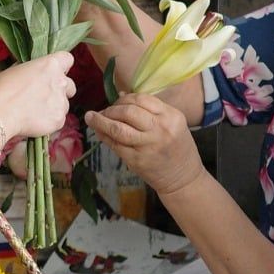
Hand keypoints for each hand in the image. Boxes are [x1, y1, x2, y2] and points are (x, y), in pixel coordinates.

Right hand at [0, 52, 75, 142]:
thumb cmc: (2, 89)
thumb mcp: (15, 70)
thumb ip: (32, 70)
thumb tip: (33, 73)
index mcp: (50, 65)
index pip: (67, 59)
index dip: (61, 67)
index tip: (54, 73)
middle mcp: (60, 81)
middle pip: (70, 85)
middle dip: (60, 90)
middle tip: (44, 96)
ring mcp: (61, 102)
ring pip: (64, 104)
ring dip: (54, 106)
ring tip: (35, 111)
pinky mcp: (59, 120)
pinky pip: (58, 120)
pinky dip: (49, 121)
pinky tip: (34, 121)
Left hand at [87, 93, 204, 196]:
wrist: (183, 177)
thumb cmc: (177, 147)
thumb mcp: (172, 123)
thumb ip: (150, 110)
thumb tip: (121, 95)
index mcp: (171, 116)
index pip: (141, 99)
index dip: (124, 98)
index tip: (116, 102)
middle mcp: (160, 129)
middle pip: (128, 112)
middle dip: (111, 109)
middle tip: (103, 111)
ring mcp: (147, 146)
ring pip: (118, 129)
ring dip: (100, 121)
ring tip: (91, 117)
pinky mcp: (136, 160)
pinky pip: (115, 145)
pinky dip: (104, 136)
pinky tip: (99, 132)